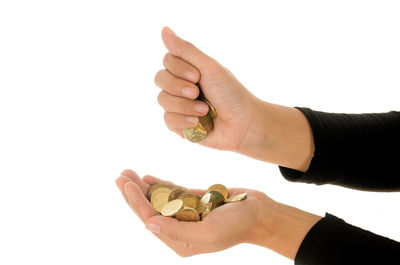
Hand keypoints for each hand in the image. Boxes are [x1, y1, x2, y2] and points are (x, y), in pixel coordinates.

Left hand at [115, 169, 320, 258]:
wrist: (260, 214)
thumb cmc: (237, 225)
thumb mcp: (208, 232)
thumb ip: (176, 231)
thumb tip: (148, 225)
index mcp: (180, 241)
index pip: (151, 219)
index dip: (135, 202)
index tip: (125, 184)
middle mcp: (180, 229)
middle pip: (150, 209)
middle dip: (134, 193)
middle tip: (121, 175)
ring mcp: (187, 214)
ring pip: (159, 199)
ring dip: (143, 187)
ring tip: (128, 173)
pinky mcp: (195, 201)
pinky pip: (173, 192)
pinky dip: (160, 185)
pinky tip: (148, 178)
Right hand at [155, 27, 314, 170]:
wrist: (243, 124)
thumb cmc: (231, 94)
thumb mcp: (209, 68)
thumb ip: (186, 50)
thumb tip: (164, 29)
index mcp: (189, 70)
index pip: (167, 61)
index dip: (178, 69)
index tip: (197, 76)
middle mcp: (181, 86)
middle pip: (160, 79)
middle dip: (178, 87)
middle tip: (197, 92)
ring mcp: (179, 106)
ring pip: (162, 100)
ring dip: (184, 106)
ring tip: (204, 111)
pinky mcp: (179, 125)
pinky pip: (167, 120)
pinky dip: (182, 120)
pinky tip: (197, 122)